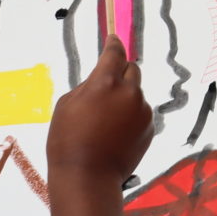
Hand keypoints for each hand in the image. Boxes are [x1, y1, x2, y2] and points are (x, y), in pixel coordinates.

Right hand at [47, 37, 151, 182]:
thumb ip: (89, 86)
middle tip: (105, 86)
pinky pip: (140, 113)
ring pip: (135, 94)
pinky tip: (115, 133)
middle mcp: (129, 93)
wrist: (88, 177)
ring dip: (124, 98)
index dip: (114, 44)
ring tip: (105, 121)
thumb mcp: (67, 105)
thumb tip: (102, 78)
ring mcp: (142, 110)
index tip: (114, 38)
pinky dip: (130, 116)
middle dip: (120, 73)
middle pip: (132, 70)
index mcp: (105, 83)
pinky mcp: (150, 126)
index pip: (115, 53)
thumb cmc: (67, 141)